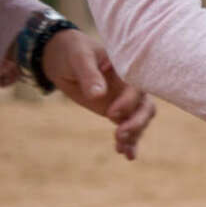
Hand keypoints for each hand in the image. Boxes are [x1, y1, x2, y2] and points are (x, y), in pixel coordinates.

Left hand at [42, 30, 154, 159]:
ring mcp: (124, 99)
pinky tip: (128, 155)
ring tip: (120, 148)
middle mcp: (130, 85)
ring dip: (134, 135)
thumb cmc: (72, 51)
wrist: (60, 57)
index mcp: (127, 68)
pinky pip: (128, 127)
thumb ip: (89, 75)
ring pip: (139, 119)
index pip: (137, 87)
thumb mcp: (78, 58)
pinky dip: (130, 141)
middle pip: (145, 106)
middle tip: (120, 134)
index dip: (129, 102)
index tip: (111, 113)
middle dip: (136, 123)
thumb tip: (98, 95)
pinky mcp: (116, 110)